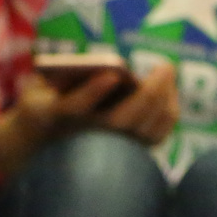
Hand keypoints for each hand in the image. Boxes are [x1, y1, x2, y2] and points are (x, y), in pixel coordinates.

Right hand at [0, 60, 177, 176]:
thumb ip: (64, 74)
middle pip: (121, 120)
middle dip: (148, 92)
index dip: (92, 92)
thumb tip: (98, 67)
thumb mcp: (47, 84)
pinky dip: (169, 110)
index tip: (111, 76)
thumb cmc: (56, 99)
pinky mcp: (133, 152)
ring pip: (146, 127)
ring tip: (166, 70)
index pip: (73, 107)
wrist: (59, 134)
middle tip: (165, 64)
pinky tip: (169, 89)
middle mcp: (87, 135)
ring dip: (164, 96)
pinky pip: (159, 133)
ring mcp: (111, 148)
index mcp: (59, 114)